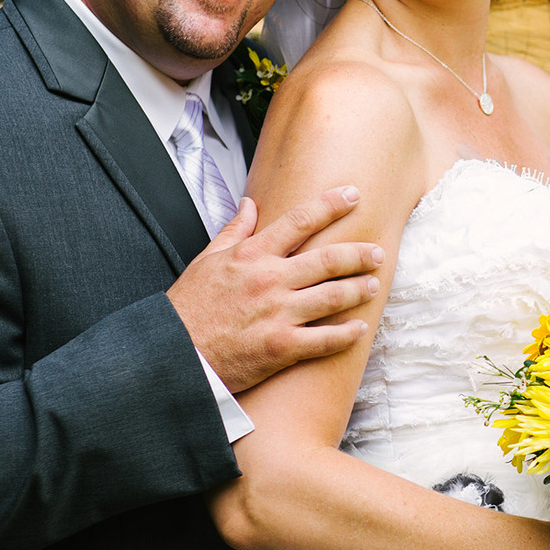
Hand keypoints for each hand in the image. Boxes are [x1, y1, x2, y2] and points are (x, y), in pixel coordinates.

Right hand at [169, 186, 384, 392]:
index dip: (331, 204)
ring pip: (333, 296)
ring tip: (373, 285)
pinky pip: (325, 339)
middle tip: (377, 252)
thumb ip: (233, 231)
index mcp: (251, 256)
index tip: (353, 195)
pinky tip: (359, 329)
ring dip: (359, 289)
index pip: (299, 220)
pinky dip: (347, 334)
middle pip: (328, 258)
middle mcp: (268, 281)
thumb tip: (250, 204)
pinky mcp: (282, 347)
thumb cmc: (188, 308)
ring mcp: (277, 314)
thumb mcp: (205, 261)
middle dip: (359, 253)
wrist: (172, 354)